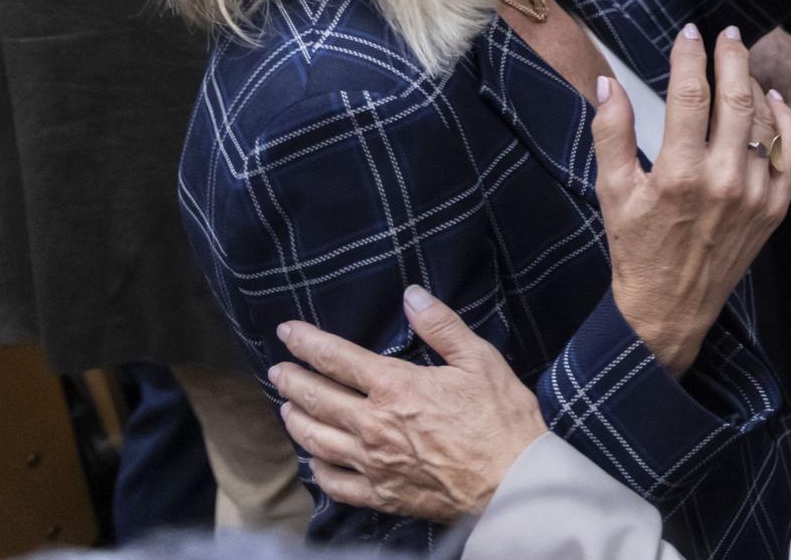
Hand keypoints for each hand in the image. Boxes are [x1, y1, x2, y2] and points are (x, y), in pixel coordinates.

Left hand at [268, 287, 546, 522]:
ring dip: (296, 421)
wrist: (513, 480)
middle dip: (291, 380)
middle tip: (277, 370)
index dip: (307, 342)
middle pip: (316, 399)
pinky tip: (314, 460)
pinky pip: (335, 484)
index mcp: (396, 387)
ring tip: (287, 408)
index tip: (286, 332)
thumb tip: (411, 295)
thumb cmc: (502, 418)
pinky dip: (318, 470)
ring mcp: (373, 463)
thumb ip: (441, 326)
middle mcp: (374, 425)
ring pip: (316, 441)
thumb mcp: (479, 359)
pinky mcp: (381, 494)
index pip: (336, 358)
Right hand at [597, 24, 790, 374]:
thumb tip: (608, 84)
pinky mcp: (773, 209)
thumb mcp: (613, 191)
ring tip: (742, 63)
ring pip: (764, 122)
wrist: (670, 308)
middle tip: (727, 33)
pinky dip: (786, 123)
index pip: (689, 95)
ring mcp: (754, 195)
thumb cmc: (637, 249)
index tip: (689, 33)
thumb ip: (611, 133)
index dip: (690, 56)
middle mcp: (722, 180)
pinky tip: (774, 101)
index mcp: (679, 172)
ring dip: (755, 86)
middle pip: (735, 98)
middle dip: (731, 58)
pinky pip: (790, 154)